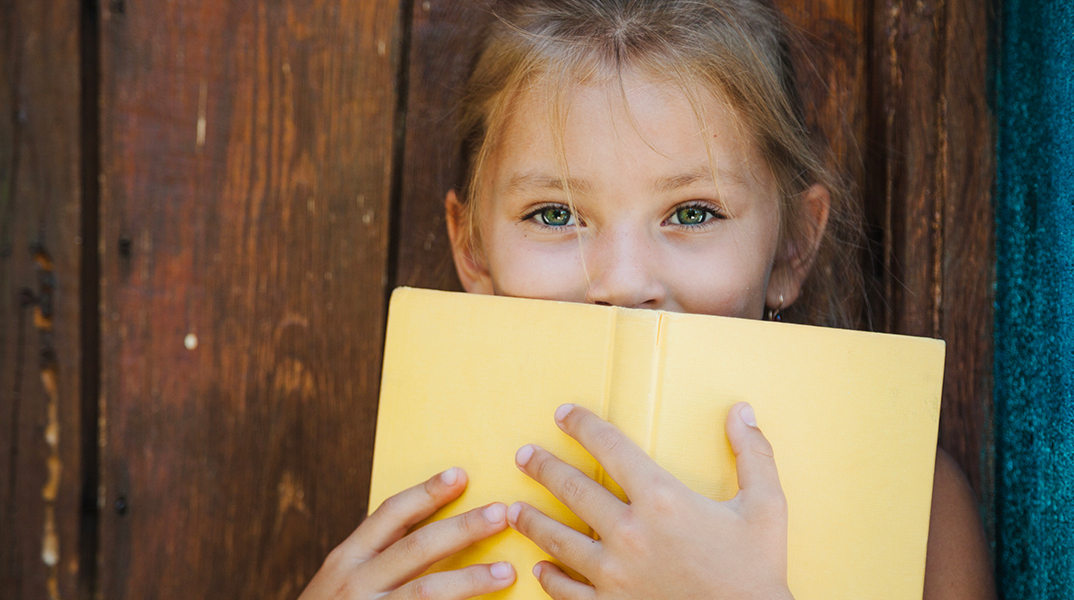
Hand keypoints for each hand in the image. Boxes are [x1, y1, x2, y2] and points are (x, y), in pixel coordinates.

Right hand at [300, 468, 515, 599]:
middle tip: (501, 514)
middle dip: (463, 528)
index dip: (427, 492)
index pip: (390, 514)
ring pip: (426, 592)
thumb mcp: (344, 578)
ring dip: (470, 580)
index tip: (461, 475)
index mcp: (347, 558)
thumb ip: (379, 554)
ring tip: (505, 572)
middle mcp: (356, 583)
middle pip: (417, 548)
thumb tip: (434, 525)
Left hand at [507, 402, 792, 599]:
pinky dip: (550, 578)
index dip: (582, 425)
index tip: (563, 415)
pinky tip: (540, 568)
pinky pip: (566, 591)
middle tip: (523, 456)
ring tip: (512, 509)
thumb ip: (754, 455)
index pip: (610, 447)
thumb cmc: (757, 572)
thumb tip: (742, 411)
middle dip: (542, 468)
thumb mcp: (767, 507)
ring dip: (531, 521)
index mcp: (663, 499)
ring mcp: (615, 575)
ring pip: (557, 540)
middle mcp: (630, 533)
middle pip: (571, 489)